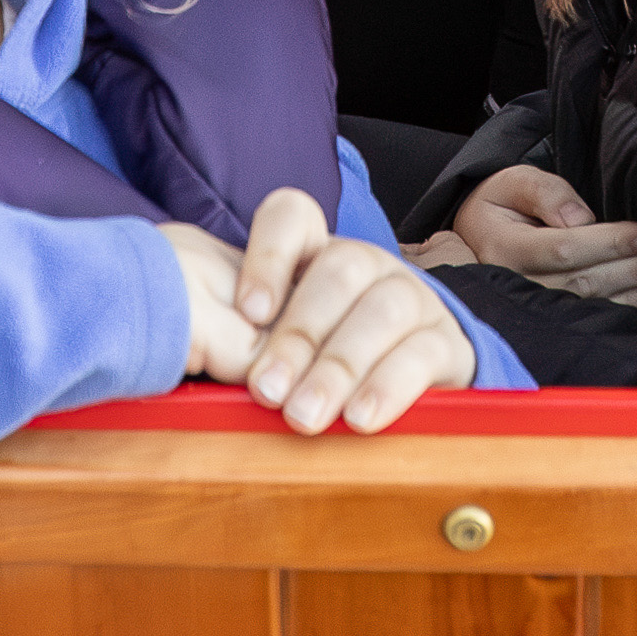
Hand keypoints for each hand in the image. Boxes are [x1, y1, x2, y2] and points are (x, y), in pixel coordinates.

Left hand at [168, 189, 480, 435]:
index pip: (292, 216)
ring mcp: (413, 299)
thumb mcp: (279, 343)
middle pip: (338, 273)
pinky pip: (421, 355)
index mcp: (318, 253)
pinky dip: (388, 387)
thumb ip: (243, 341)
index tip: (247, 313)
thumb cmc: (322, 361)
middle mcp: (368, 265)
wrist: (416, 383)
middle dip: (298, 335)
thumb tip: (190, 360)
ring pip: (383, 311)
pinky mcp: (446, 344)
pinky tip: (360, 419)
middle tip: (266, 390)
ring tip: (305, 416)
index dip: (267, 257)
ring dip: (339, 366)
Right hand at [420, 160, 636, 308]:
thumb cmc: (503, 205)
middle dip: (633, 269)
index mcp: (504, 248)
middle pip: (583, 280)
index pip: (563, 248)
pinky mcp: (552, 318)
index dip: (609, 243)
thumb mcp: (513, 183)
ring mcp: (533, 308)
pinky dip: (633, 306)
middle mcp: (516, 284)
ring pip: (593, 302)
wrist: (480, 238)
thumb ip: (543, 191)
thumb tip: (578, 218)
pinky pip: (596, 314)